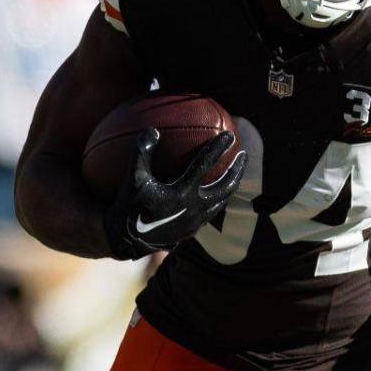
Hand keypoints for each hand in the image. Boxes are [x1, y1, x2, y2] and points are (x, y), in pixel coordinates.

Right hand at [101, 128, 244, 259]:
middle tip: (244, 154)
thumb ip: (141, 152)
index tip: (229, 135)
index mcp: (181, 193)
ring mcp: (195, 222)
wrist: (126, 240)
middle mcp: (193, 208)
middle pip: (225, 187)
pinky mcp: (192, 231)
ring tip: (234, 173)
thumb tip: (153, 129)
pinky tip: (215, 193)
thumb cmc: (128, 205)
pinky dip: (217, 199)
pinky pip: (211, 212)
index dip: (218, 148)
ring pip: (221, 201)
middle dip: (237, 169)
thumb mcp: (132, 177)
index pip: (205, 165)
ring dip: (230, 185)